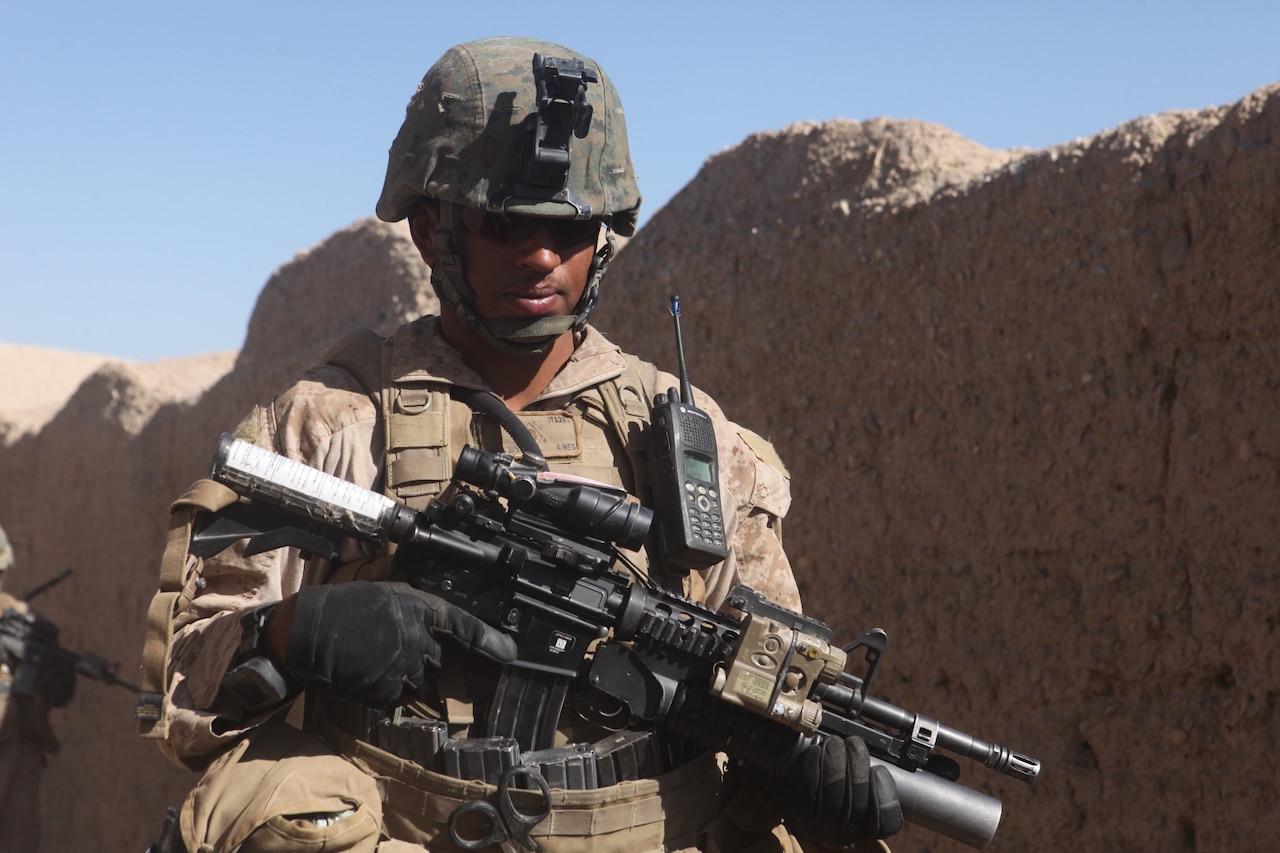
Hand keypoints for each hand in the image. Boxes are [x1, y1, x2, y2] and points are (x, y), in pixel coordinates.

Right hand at [275, 581, 516, 704]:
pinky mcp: (387, 689)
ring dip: (407, 671)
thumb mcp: (388, 596)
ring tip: (376, 655)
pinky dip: (389, 685)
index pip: (463, 626)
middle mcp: (416, 639)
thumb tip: (439, 623)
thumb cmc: (345, 608)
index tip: (511, 652)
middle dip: (425, 653)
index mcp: (418, 609)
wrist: (307, 632)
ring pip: (421, 677)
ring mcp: (402, 666)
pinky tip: (369, 670)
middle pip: (441, 657)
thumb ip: (418, 609)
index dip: (490, 641)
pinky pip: (400, 693)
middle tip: (394, 643)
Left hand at [769, 734, 902, 844]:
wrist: (788, 794)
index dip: (887, 795)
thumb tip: (881, 763)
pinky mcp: (796, 808)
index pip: (888, 823)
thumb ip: (871, 782)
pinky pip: (809, 782)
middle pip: (860, 803)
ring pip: (835, 791)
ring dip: (836, 756)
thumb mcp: (856, 792)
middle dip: (858, 762)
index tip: (878, 769)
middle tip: (854, 743)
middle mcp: (843, 832)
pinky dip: (814, 761)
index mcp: (864, 828)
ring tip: (835, 742)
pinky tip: (815, 750)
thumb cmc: (828, 789)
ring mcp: (819, 824)